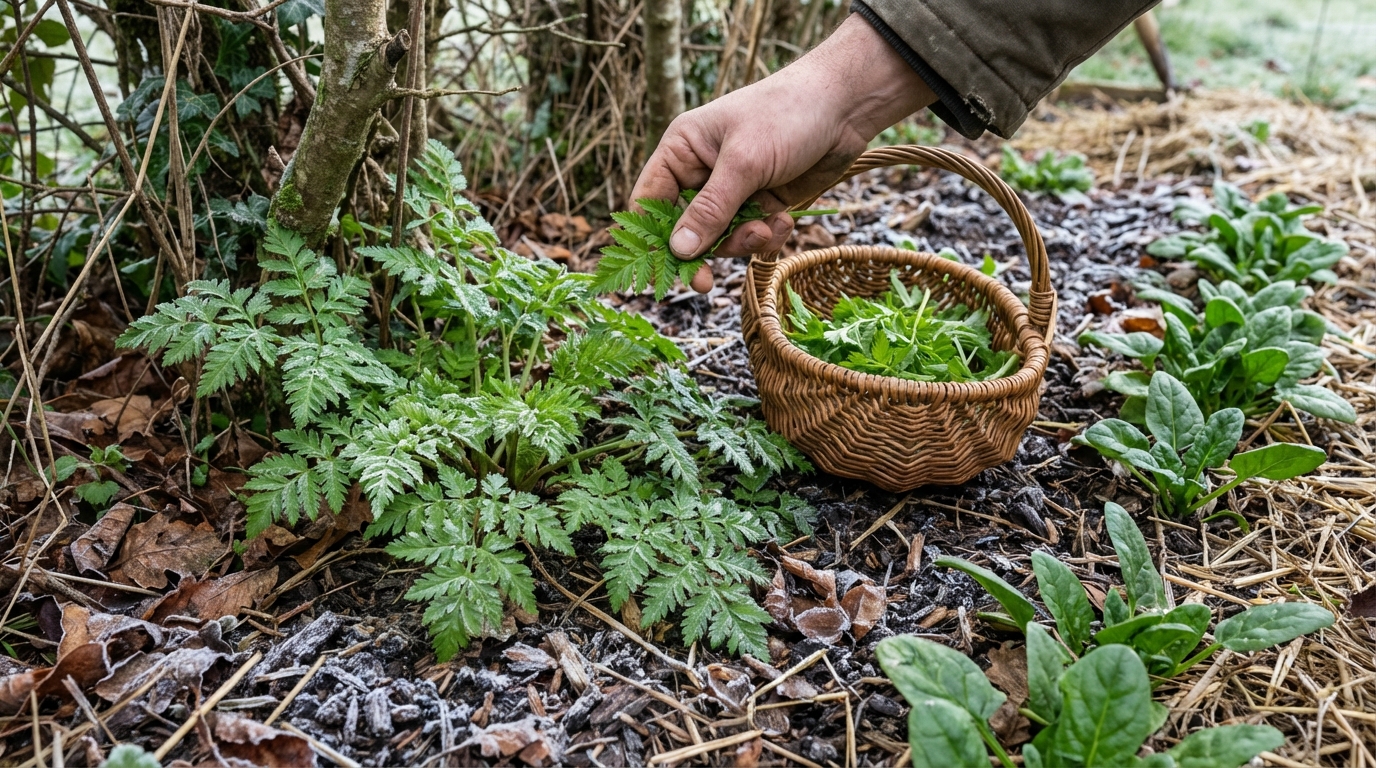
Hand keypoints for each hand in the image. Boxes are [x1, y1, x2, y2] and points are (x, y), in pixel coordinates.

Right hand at [631, 14, 936, 291]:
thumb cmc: (786, 115)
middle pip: (685, 228)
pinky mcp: (763, 203)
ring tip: (767, 228)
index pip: (649, 200)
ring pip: (722, 238)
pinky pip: (754, 235)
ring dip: (743, 241)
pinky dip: (769, 236)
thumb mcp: (744, 162)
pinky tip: (786, 220)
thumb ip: (711, 209)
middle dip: (702, 250)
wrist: (845, 106)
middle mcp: (703, 172)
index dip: (650, 237)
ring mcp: (735, 190)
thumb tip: (678, 250)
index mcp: (683, 150)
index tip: (660, 271)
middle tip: (705, 283)